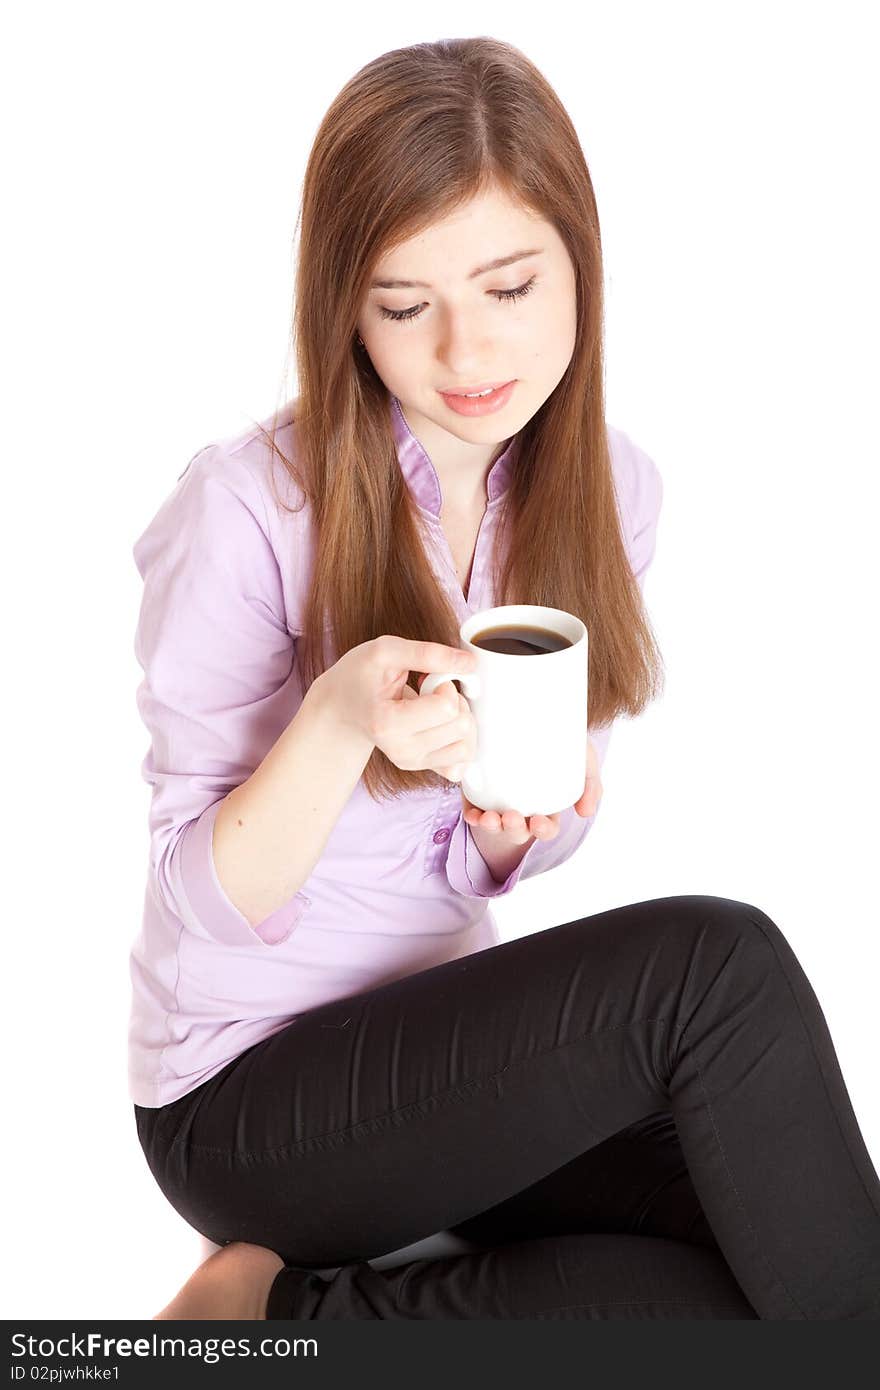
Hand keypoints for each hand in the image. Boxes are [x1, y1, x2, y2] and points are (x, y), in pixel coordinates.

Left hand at [461, 736, 602, 842]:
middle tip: (511, 816)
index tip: (538, 821)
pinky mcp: (478, 789)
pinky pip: (472, 808)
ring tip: (489, 817)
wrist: (530, 718)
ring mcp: (498, 801)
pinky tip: (472, 812)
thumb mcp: (583, 760)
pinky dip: (471, 814)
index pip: (546, 828)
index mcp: (546, 807)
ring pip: (493, 823)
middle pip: (517, 829)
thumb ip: (591, 782)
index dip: (542, 830)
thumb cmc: (561, 745)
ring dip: (490, 825)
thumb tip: (586, 812)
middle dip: (513, 829)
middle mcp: (522, 808)